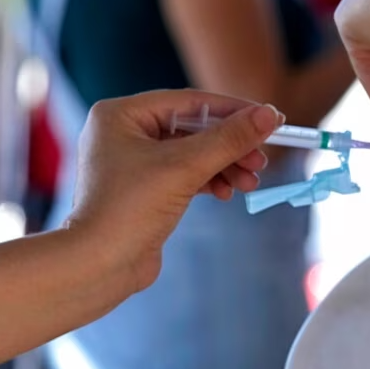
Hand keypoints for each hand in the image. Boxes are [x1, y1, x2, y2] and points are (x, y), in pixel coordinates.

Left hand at [65, 89, 282, 291]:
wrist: (98, 266)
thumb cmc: (130, 208)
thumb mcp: (185, 167)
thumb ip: (230, 139)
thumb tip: (270, 115)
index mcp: (122, 115)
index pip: (190, 102)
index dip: (234, 110)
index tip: (271, 119)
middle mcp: (124, 133)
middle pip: (194, 129)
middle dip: (231, 147)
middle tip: (261, 161)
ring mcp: (133, 163)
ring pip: (194, 154)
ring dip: (226, 166)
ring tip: (251, 183)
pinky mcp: (144, 190)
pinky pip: (186, 175)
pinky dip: (210, 181)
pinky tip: (227, 193)